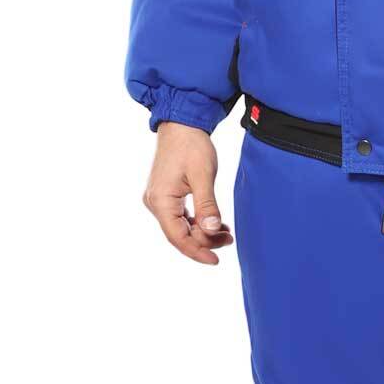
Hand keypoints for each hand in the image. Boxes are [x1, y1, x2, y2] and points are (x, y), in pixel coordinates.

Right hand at [142, 122, 233, 265]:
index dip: (197, 251)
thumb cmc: (192, 146)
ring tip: (226, 233)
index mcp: (161, 201)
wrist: (182, 123)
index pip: (178, 237)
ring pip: (180, 227)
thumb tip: (212, 231)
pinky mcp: (165, 195)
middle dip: (204, 241)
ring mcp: (158, 199)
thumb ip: (207, 206)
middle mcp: (155, 203)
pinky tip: (216, 224)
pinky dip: (197, 222)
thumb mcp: (203, 176)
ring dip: (202, 232)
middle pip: (179, 234)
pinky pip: (180, 217)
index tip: (216, 260)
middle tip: (229, 240)